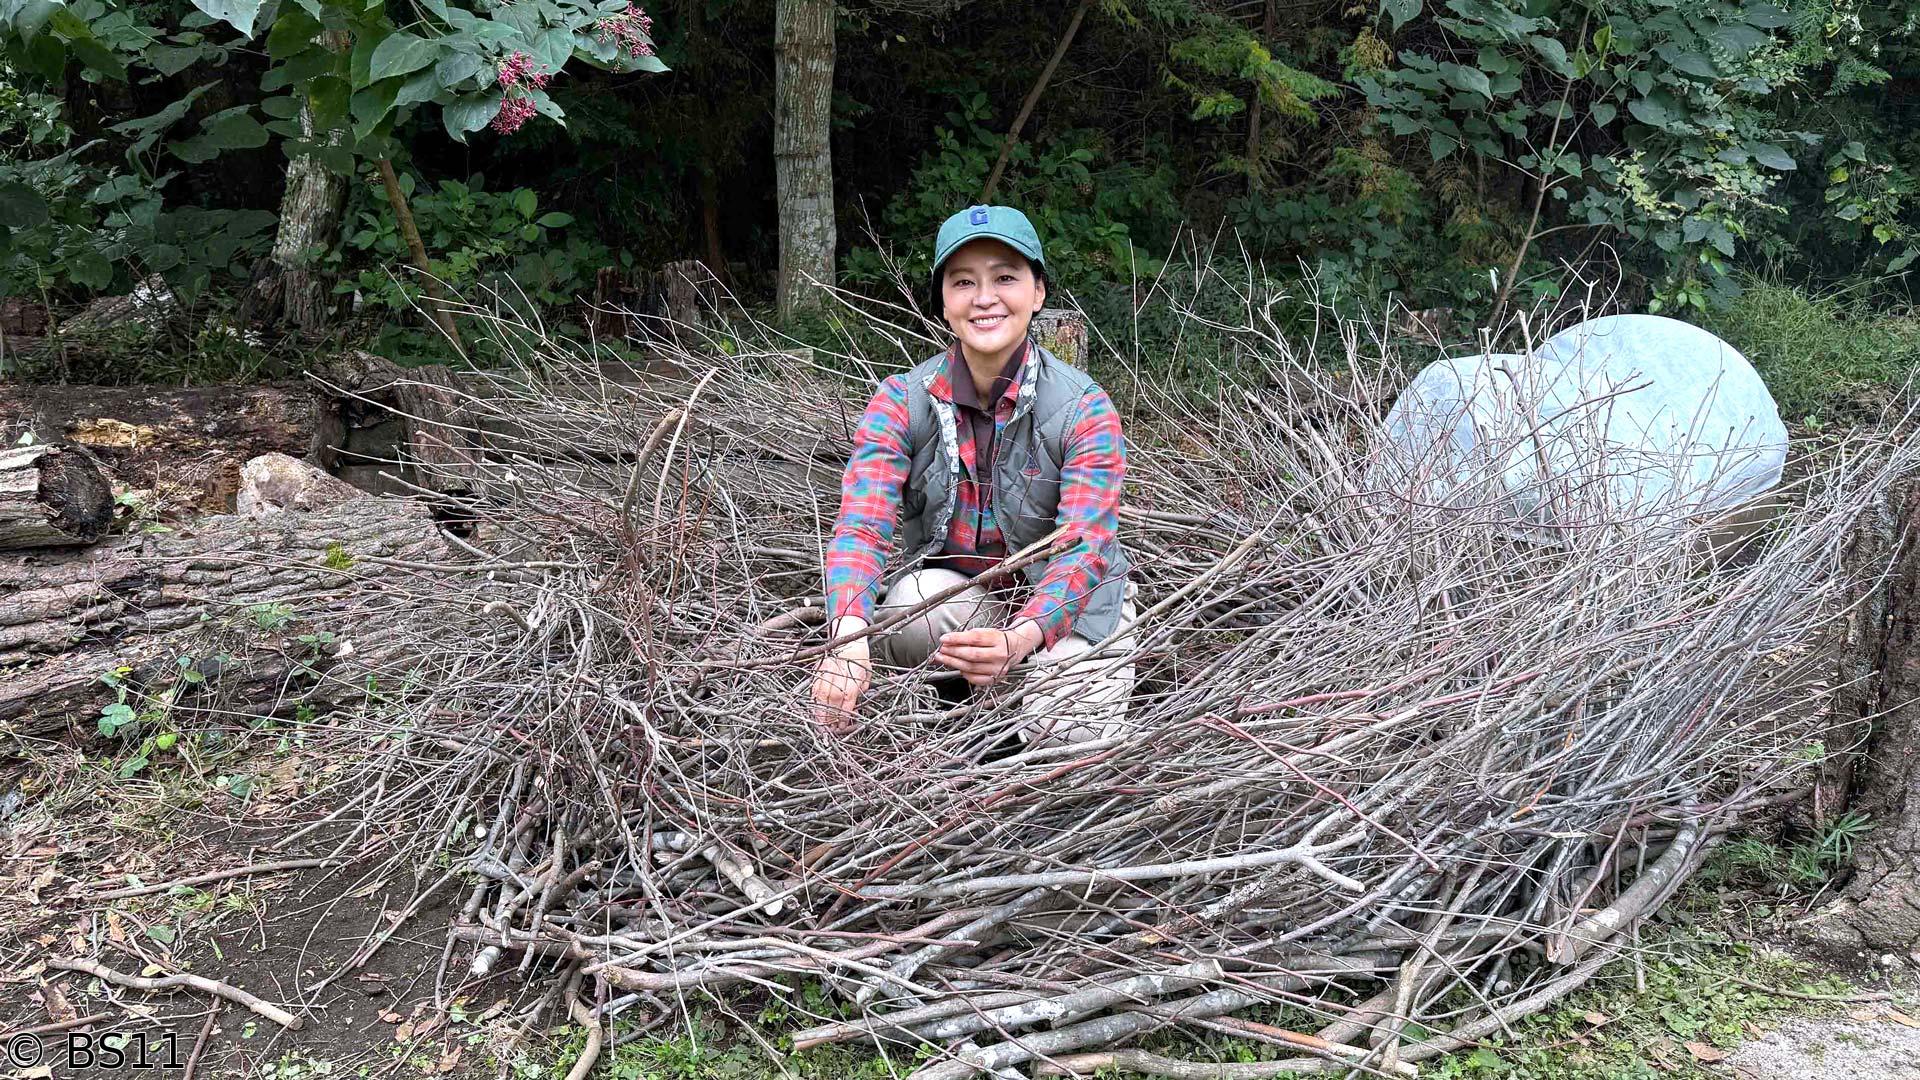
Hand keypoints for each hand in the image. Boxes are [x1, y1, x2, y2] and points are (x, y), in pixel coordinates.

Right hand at [811, 619, 871, 733]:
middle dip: (831, 716)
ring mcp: (826, 670)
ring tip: (821, 724)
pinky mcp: (818, 671)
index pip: (847, 697)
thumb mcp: (867, 673)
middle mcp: (838, 671)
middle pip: (832, 697)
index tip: (842, 725)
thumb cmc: (860, 658)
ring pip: (821, 694)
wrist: (848, 640)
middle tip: (830, 729)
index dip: (844, 713)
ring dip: (820, 711)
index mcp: (852, 672)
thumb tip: (854, 707)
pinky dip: (814, 701)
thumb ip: (861, 690)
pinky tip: (815, 711)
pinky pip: (814, 688)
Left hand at [932, 620, 1044, 687]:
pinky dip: (964, 674)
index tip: (944, 639)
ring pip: (971, 668)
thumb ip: (968, 636)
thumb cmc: (997, 639)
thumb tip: (948, 641)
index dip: (957, 639)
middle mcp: (1000, 655)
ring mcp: (998, 668)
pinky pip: (976, 679)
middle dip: (953, 652)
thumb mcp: (986, 632)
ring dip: (954, 663)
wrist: (1015, 648)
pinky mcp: (995, 678)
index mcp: (998, 640)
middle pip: (972, 655)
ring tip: (943, 658)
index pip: (974, 639)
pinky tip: (957, 668)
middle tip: (941, 650)